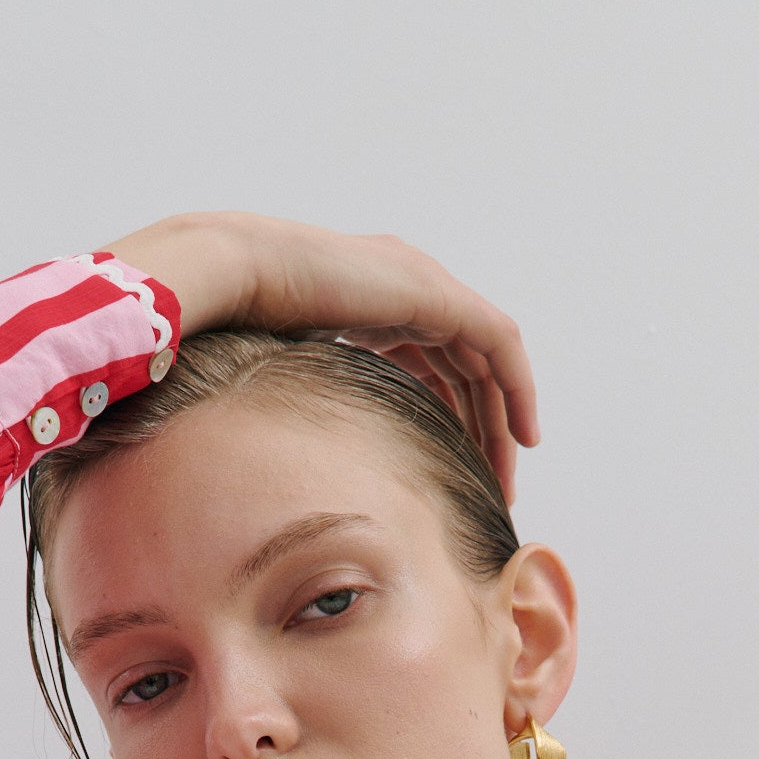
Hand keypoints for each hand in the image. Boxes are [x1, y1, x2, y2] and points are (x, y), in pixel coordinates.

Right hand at [99, 211, 537, 499]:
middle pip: (464, 366)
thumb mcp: (290, 376)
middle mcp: (405, 291)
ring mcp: (423, 286)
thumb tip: (288, 467)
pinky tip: (524, 437)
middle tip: (493, 484)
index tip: (459, 467)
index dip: (450, 414)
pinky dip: (517, 389)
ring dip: (501, 418)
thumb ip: (311, 402)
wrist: (235, 274)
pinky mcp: (434, 293)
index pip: (430, 362)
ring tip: (507, 475)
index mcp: (373, 306)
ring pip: (486, 362)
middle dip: (482, 426)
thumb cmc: (237, 326)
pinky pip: (498, 345)